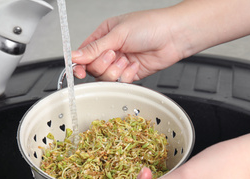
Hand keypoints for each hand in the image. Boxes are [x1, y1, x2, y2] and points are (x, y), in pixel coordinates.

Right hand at [72, 7, 190, 82]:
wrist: (174, 36)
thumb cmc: (150, 25)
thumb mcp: (118, 33)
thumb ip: (95, 48)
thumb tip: (74, 56)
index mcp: (104, 35)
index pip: (84, 53)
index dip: (79, 64)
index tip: (79, 72)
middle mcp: (111, 49)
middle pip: (93, 68)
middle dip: (103, 65)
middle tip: (114, 55)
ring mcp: (121, 63)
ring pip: (106, 77)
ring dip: (116, 70)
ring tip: (127, 60)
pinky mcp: (131, 73)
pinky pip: (121, 82)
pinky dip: (128, 75)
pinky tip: (135, 65)